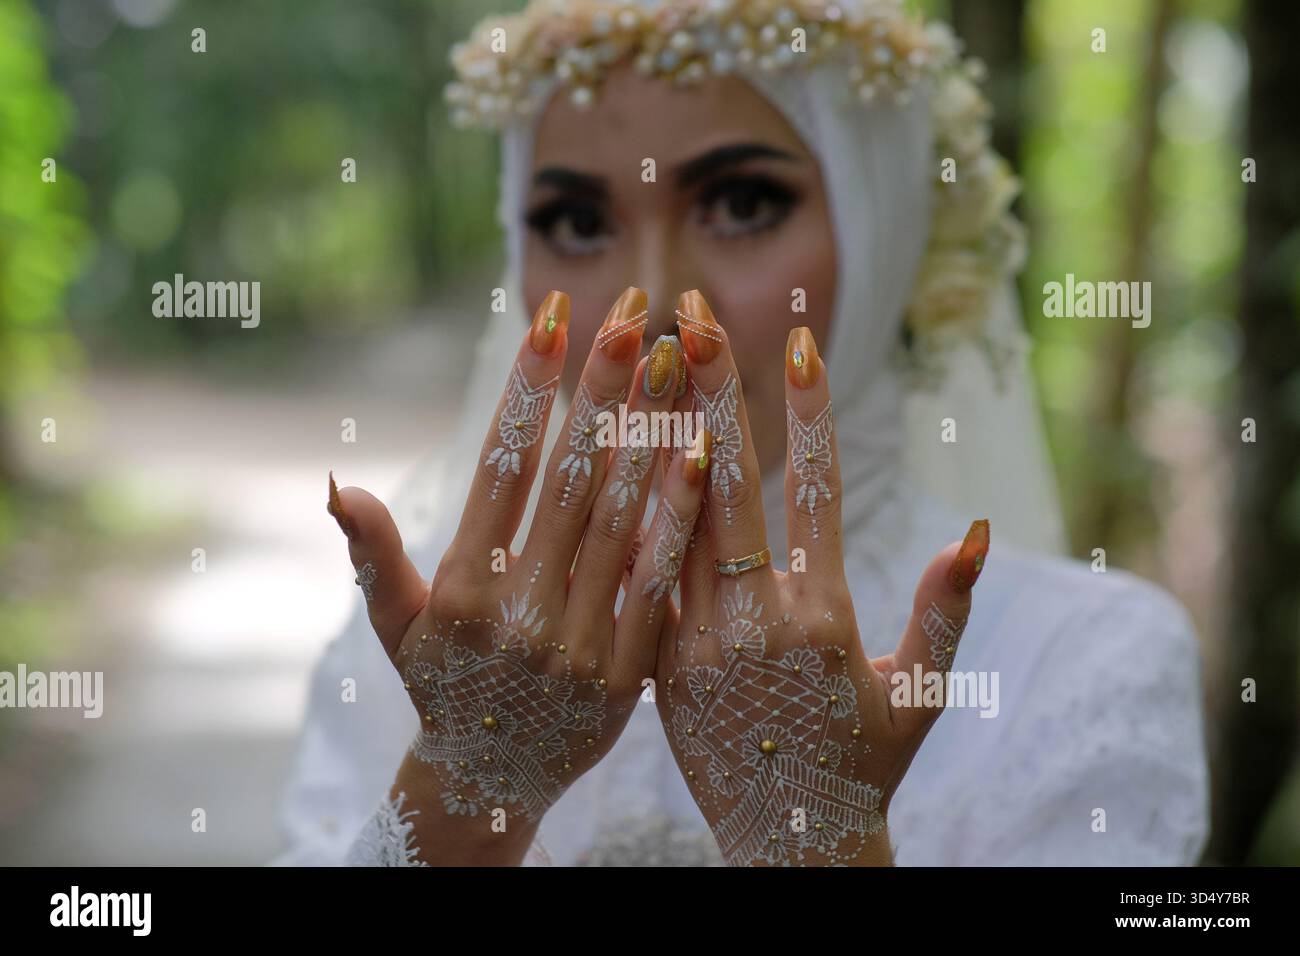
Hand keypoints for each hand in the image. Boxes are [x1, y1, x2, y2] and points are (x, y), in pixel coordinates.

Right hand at [328, 287, 703, 863]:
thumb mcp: (398, 625)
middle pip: (571, 479)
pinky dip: (678, 516)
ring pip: (621, 519)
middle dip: (604, 390)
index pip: (502, 467)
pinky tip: (701, 451)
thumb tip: (337, 482)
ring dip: (651, 432)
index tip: (554, 318)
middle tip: (633, 314)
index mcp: (461, 588)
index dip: (528, 389)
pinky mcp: (625, 673)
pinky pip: (657, 581)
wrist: (491, 786)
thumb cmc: (441, 687)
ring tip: (675, 358)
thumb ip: (375, 553)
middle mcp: (518, 611)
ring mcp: (576, 643)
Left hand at [654, 290, 990, 866]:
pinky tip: (613, 450)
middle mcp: (754, 622)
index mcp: (823, 618)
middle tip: (689, 312)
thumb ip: (948, 613)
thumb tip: (973, 531)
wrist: (789, 841)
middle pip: (727, 486)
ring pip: (670, 521)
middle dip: (710, 393)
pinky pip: (641, 574)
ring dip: (656, 434)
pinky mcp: (656, 663)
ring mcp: (696, 642)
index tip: (796, 340)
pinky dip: (630, 510)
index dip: (807, 412)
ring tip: (641, 361)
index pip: (814, 490)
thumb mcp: (922, 694)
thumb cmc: (868, 765)